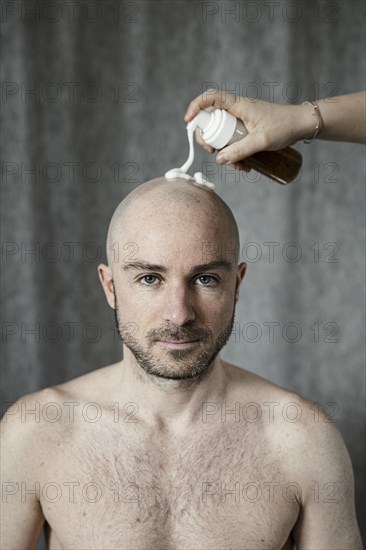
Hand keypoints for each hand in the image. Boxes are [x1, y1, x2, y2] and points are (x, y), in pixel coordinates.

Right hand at [184, 89, 311, 165]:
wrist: (302, 125)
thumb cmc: (285, 126)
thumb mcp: (262, 140)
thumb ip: (240, 150)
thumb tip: (219, 159)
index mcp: (238, 105)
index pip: (210, 98)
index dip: (196, 106)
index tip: (189, 121)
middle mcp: (237, 110)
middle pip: (211, 120)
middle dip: (208, 138)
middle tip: (212, 152)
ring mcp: (241, 121)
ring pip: (222, 135)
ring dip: (224, 151)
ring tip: (238, 166)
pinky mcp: (246, 130)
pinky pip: (233, 141)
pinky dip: (235, 154)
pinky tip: (245, 165)